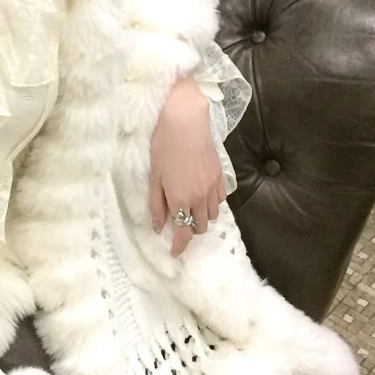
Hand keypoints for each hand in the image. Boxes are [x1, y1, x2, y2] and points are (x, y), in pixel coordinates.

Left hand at [148, 75, 225, 257]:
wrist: (185, 121)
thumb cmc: (163, 146)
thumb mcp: (154, 177)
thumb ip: (157, 204)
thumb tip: (157, 226)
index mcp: (181, 200)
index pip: (183, 234)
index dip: (179, 247)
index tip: (175, 254)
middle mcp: (200, 198)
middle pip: (199, 227)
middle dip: (189, 230)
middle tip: (178, 223)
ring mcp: (213, 187)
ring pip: (212, 215)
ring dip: (201, 217)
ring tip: (189, 209)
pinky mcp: (221, 176)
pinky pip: (220, 200)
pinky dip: (211, 204)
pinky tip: (201, 195)